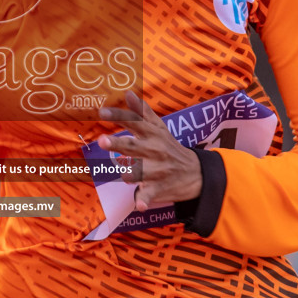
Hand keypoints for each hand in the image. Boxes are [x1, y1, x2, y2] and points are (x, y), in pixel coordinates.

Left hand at [96, 90, 202, 209]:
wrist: (196, 173)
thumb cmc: (170, 147)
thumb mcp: (159, 128)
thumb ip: (142, 111)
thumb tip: (128, 92)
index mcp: (152, 135)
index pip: (134, 122)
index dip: (119, 116)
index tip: (102, 112)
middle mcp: (154, 151)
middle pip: (134, 147)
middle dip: (118, 144)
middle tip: (102, 140)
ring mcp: (157, 170)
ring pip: (140, 172)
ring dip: (130, 173)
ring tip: (123, 174)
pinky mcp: (159, 188)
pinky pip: (149, 195)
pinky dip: (144, 200)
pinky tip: (139, 205)